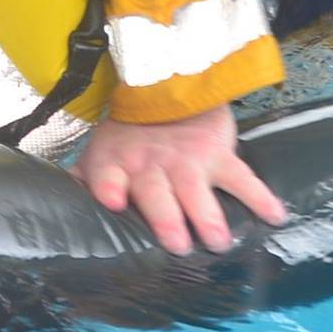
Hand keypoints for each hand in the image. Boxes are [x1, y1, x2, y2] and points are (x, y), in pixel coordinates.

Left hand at [75, 104, 286, 254]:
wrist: (166, 87)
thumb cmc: (130, 131)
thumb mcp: (102, 150)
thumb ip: (86, 179)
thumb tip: (58, 207)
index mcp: (117, 164)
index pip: (107, 176)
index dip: (108, 187)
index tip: (112, 200)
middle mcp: (150, 164)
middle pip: (156, 192)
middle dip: (166, 217)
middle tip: (177, 245)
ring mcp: (186, 159)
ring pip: (196, 189)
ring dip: (207, 214)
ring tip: (218, 241)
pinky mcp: (216, 153)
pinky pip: (241, 176)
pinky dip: (259, 196)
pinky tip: (274, 215)